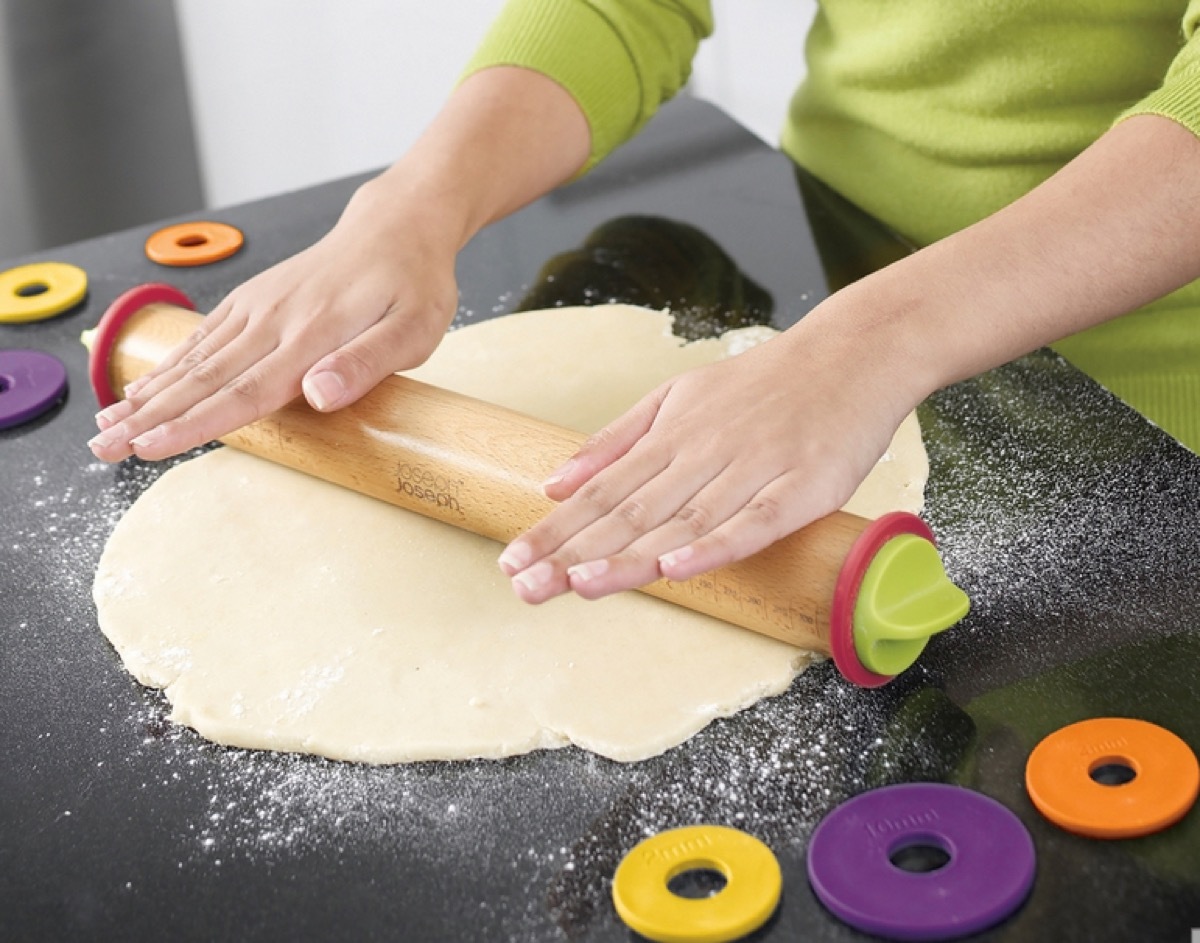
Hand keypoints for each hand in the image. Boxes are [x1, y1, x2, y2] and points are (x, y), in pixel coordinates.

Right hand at [88, 189, 459, 462]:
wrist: (397, 225)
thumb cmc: (414, 284)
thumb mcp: (414, 330)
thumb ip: (366, 363)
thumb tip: (318, 395)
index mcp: (311, 336)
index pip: (245, 391)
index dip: (196, 423)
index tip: (152, 447)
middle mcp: (275, 321)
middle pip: (204, 379)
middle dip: (149, 417)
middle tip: (103, 448)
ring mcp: (259, 308)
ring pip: (194, 359)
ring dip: (146, 394)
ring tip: (104, 426)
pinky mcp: (254, 300)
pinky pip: (203, 337)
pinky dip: (168, 364)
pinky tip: (141, 387)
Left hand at [497, 314, 916, 601]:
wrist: (854, 353)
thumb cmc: (765, 382)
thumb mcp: (678, 396)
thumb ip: (617, 440)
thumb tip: (554, 481)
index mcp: (672, 435)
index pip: (602, 491)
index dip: (556, 529)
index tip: (512, 561)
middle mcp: (703, 453)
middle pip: (630, 510)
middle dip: (574, 551)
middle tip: (525, 586)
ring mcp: (753, 470)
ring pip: (682, 521)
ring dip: (629, 555)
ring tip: (579, 585)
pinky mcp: (802, 487)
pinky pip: (754, 522)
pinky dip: (715, 545)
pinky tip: (677, 569)